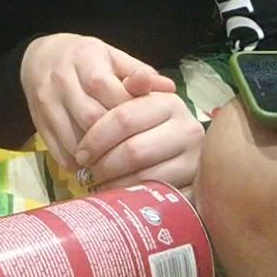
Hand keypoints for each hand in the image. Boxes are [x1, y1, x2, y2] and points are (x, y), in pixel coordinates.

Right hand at [20, 34, 175, 169]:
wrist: (40, 58)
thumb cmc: (86, 60)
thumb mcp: (112, 57)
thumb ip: (139, 73)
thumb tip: (169, 89)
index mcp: (86, 59)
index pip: (108, 90)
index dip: (128, 114)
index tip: (145, 129)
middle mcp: (62, 79)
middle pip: (91, 118)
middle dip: (114, 140)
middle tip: (134, 155)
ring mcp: (47, 102)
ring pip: (74, 139)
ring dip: (97, 158)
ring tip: (116, 166)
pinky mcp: (38, 122)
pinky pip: (59, 152)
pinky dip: (79, 164)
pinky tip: (94, 166)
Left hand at [74, 86, 204, 197]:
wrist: (189, 150)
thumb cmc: (151, 121)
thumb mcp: (140, 99)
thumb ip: (131, 88)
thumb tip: (137, 77)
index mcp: (169, 103)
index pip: (124, 119)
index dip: (97, 137)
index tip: (81, 152)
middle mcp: (187, 130)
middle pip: (134, 151)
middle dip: (104, 164)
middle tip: (86, 173)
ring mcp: (194, 161)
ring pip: (145, 176)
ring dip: (116, 184)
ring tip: (98, 185)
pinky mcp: (196, 188)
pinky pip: (158, 197)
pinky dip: (134, 199)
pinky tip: (119, 197)